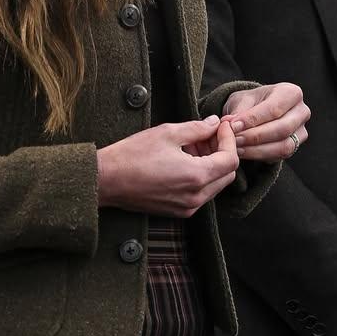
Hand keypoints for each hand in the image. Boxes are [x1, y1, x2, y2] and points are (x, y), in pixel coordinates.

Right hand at [97, 115, 237, 216]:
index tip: (221, 126)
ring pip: (215, 185)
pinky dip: (200, 177)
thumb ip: (197, 128)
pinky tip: (184, 161)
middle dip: (222, 152)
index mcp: (196, 176)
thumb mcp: (167, 133)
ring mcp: (187, 207)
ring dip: (211, 165)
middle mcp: (196, 197)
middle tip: (207, 135)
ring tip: (192, 146)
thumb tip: (213, 124)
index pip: (230, 160)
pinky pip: (201, 194)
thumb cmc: (132, 155)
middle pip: (227, 175)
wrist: (106, 181)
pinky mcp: (178, 211)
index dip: (229, 139)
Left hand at [224, 83, 309, 161]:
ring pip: (283, 146)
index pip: (274, 108)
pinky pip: (280, 156)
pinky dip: (260, 156)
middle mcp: (301, 111)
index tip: (232, 126)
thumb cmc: (251, 103)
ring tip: (236, 148)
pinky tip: (243, 153)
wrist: (257, 113)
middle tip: (233, 140)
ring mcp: (301, 131)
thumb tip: (229, 123)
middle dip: (255, 136)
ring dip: (257, 149)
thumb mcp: (241, 100)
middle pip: (282, 129)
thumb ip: (238, 111)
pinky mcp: (295, 147)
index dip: (252, 119)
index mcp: (291, 93)